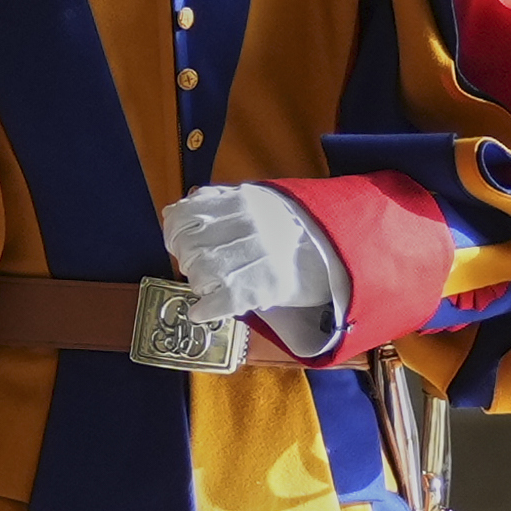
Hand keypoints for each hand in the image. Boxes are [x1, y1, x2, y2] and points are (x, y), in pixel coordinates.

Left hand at [161, 183, 352, 352]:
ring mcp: (254, 256)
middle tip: (198, 268)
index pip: (184, 215)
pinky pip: (219, 302)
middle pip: (190, 248)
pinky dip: (204, 310)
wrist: (336, 247)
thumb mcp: (260, 199)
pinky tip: (202, 312)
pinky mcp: (263, 287)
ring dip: (198, 285)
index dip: (173, 232)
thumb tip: (186, 202)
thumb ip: (223, 198)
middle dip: (187, 261)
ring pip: (200, 274)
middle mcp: (245, 226)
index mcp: (241, 200)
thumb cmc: (294, 226)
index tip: (177, 242)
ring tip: (209, 286)